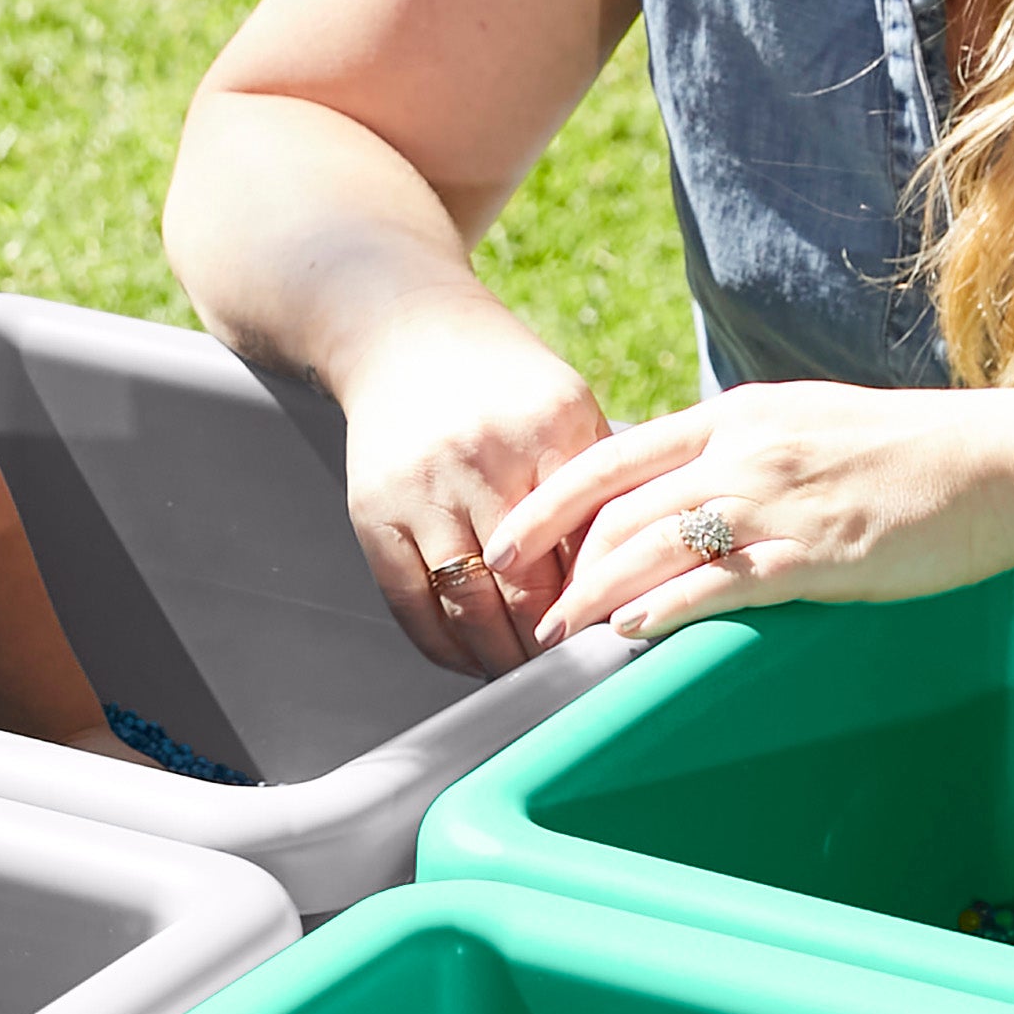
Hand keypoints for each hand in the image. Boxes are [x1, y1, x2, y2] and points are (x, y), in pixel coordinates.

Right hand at [334, 301, 614, 677]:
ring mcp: (421, 488)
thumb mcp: (567, 409)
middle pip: (527, 587)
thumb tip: (640, 578)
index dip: (601, 606)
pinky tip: (470, 660)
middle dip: (553, 647)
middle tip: (576, 679)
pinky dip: (443, 646)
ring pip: (468, 605)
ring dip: (500, 658)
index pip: (586, 546)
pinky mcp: (373, 512)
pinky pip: (409, 603)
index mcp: (549, 429)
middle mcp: (482, 459)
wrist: (404, 333)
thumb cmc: (504, 383)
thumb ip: (601, 486)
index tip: (617, 644)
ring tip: (527, 680)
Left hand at [509, 383, 1013, 643]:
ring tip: (560, 634)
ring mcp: (779, 499)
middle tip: (527, 607)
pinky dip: (666, 608)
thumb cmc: (907, 453)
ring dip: (597, 595)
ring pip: (656, 546)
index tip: (510, 538)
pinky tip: (631, 632)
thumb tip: (675, 491)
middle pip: (621, 508)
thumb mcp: (803, 425)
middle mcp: (745, 449)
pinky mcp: (817, 552)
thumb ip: (736, 452)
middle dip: (562, 562)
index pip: (613, 454)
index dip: (549, 500)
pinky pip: (721, 583)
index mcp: (736, 414)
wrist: (1001, 463)